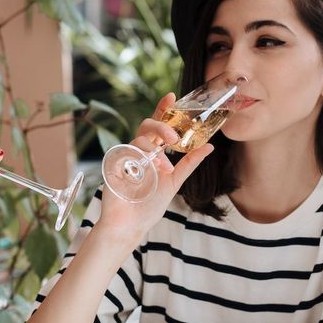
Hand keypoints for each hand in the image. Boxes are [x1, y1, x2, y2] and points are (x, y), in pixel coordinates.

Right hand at [98, 93, 214, 234]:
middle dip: (161, 127)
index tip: (172, 96)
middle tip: (174, 138)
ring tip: (163, 168)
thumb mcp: (174, 182)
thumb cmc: (148, 207)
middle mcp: (138, 152)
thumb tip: (209, 146)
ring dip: (154, 152)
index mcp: (152, 153)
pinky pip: (124, 154)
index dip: (163, 110)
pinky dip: (137, 159)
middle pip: (146, 127)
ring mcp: (124, 158)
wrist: (129, 226)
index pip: (158, 126)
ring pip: (138, 140)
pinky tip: (144, 171)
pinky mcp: (112, 166)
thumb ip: (190, 163)